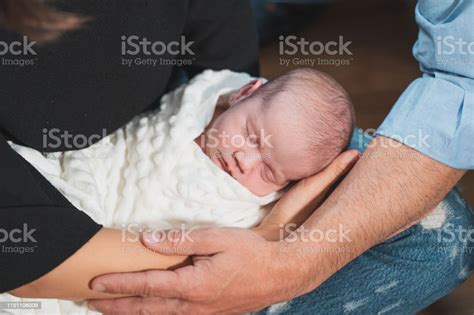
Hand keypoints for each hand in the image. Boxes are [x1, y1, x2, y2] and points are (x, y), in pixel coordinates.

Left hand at [88, 150, 359, 313]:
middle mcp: (194, 305)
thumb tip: (148, 240)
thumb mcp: (217, 238)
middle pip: (147, 308)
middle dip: (117, 306)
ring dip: (133, 313)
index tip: (95, 285)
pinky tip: (151, 312)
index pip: (147, 286)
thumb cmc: (252, 252)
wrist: (281, 273)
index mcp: (193, 284)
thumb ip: (181, 240)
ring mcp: (204, 313)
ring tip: (112, 310)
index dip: (119, 286)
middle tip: (91, 303)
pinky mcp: (212, 314)